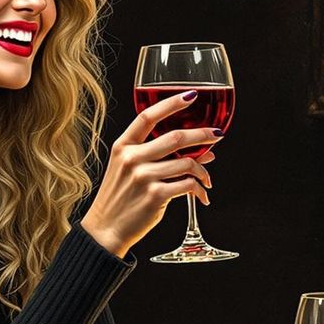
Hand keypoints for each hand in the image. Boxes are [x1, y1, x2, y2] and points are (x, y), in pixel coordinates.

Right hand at [80, 90, 220, 256]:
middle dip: (202, 135)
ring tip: (207, 178)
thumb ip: (156, 156)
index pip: (148, 116)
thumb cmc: (120, 198)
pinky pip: (188, 185)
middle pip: (176, 137)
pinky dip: (199, 189)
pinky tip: (201, 194)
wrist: (106, 228)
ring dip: (203, 170)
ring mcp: (144, 177)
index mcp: (123, 147)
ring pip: (187, 163)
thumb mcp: (127, 170)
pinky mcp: (156, 196)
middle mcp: (132, 158)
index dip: (171, 103)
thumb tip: (200, 150)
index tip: (191, 95)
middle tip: (217, 135)